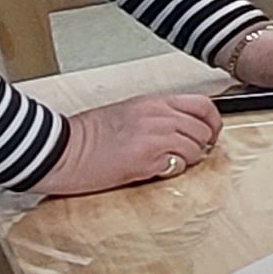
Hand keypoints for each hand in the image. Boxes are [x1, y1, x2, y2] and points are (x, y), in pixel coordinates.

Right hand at [41, 92, 224, 194]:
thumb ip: (156, 117)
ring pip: (195, 149)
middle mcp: (158, 114)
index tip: (210, 135)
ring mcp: (154, 134)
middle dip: (200, 145)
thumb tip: (180, 130)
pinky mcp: (147, 157)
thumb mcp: (126, 114)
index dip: (213, 123)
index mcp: (153, 102)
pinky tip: (151, 171)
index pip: (202, 105)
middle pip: (204, 129)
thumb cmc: (84, 136)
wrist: (59, 150)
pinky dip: (171, 171)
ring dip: (185, 160)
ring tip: (161, 164)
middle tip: (183, 155)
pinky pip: (179, 165)